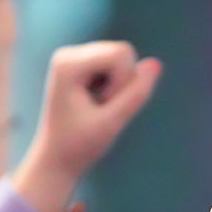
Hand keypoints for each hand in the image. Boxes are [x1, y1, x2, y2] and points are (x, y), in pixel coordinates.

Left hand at [13, 42, 162, 211]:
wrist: (56, 159)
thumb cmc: (79, 146)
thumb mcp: (112, 123)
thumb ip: (136, 94)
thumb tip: (155, 64)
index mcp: (68, 63)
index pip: (121, 54)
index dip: (124, 82)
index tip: (103, 106)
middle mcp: (68, 54)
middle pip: (123, 52)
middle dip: (123, 82)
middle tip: (101, 108)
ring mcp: (75, 57)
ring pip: (123, 58)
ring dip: (120, 85)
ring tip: (99, 106)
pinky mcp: (83, 64)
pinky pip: (118, 66)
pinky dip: (116, 85)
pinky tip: (97, 102)